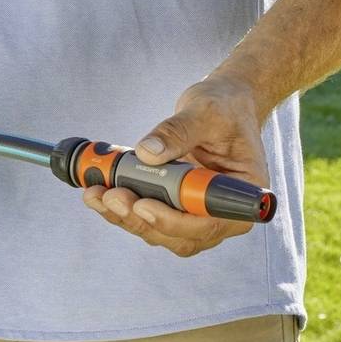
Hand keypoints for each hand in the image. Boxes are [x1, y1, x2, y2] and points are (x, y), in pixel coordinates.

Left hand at [82, 75, 271, 258]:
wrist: (223, 106)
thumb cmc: (225, 108)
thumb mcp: (204, 112)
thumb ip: (177, 132)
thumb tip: (146, 153)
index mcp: (244, 193)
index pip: (209, 221)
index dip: (173, 221)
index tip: (142, 205)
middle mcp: (224, 213)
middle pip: (181, 235)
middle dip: (141, 219)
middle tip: (110, 195)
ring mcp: (200, 215)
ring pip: (161, 232)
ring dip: (126, 217)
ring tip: (97, 193)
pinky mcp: (178, 209)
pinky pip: (150, 218)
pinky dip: (124, 209)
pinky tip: (100, 192)